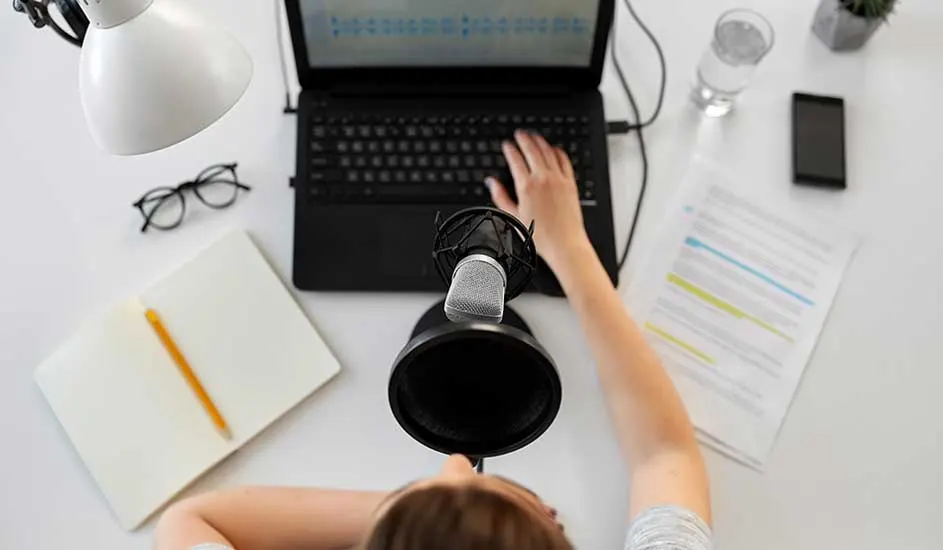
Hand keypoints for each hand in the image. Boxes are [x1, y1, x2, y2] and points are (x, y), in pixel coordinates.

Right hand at [486, 131, 592, 269]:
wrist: (564, 243)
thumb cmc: (541, 235)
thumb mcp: (513, 216)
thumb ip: (500, 196)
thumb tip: (491, 183)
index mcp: (526, 186)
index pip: (515, 159)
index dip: (509, 149)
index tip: (507, 145)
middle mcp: (543, 179)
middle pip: (532, 149)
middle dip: (524, 138)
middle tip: (519, 134)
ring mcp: (558, 179)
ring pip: (548, 151)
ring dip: (539, 141)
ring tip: (534, 136)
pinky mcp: (571, 183)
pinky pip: (564, 160)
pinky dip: (558, 151)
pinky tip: (554, 149)